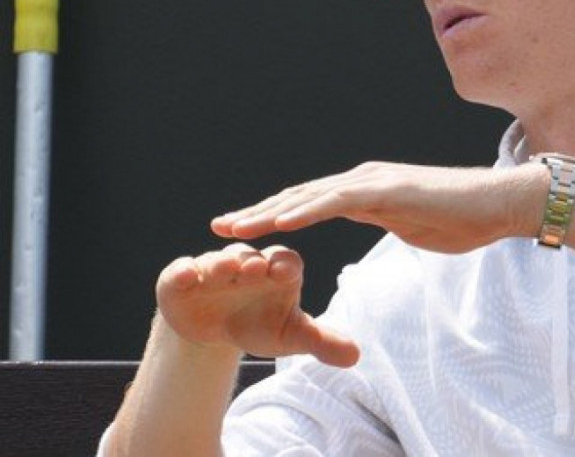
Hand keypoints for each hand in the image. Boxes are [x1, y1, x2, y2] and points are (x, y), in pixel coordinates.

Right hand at [156, 243, 359, 365]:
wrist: (213, 330)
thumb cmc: (257, 323)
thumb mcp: (288, 336)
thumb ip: (320, 341)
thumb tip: (355, 356)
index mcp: (278, 269)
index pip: (285, 262)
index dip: (284, 267)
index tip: (286, 273)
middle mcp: (246, 261)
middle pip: (251, 257)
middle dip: (252, 263)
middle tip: (255, 267)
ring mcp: (214, 267)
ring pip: (218, 261)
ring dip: (220, 264)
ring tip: (225, 269)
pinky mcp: (182, 276)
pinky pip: (181, 269)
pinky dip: (182, 271)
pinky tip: (186, 275)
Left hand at [211, 162, 546, 253]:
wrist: (497, 204)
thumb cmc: (460, 218)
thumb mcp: (409, 224)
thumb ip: (384, 218)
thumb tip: (374, 219)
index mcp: (365, 190)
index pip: (309, 204)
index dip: (273, 216)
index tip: (242, 231)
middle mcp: (363, 179)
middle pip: (300, 197)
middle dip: (258, 212)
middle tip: (219, 225)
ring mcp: (374, 181)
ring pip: (311, 197)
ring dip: (270, 213)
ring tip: (235, 228)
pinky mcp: (387, 190)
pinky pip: (338, 201)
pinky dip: (306, 211)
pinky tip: (280, 223)